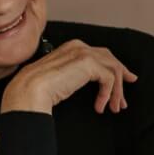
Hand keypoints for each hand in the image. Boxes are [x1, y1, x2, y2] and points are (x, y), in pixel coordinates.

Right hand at [0, 39, 138, 114]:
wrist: (29, 90)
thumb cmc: (39, 88)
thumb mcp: (64, 78)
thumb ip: (79, 75)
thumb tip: (96, 83)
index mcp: (72, 47)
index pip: (101, 55)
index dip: (115, 68)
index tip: (124, 81)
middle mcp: (79, 46)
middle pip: (111, 60)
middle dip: (121, 78)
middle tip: (123, 99)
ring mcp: (84, 52)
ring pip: (113, 69)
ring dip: (116, 91)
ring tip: (114, 108)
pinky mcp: (88, 63)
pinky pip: (109, 78)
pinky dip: (108, 94)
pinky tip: (100, 106)